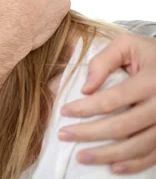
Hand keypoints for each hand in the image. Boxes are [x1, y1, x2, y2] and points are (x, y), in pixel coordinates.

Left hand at [59, 32, 155, 173]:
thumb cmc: (150, 53)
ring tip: (81, 156)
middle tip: (63, 135)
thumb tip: (85, 88)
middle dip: (88, 133)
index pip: (112, 99)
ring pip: (137, 146)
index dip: (85, 107)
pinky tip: (114, 167)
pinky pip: (154, 155)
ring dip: (107, 155)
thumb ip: (103, 61)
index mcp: (150, 80)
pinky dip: (135, 165)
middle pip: (122, 126)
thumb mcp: (127, 44)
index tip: (64, 111)